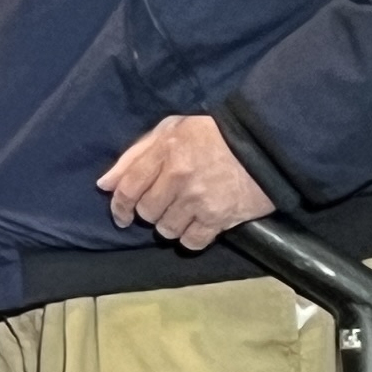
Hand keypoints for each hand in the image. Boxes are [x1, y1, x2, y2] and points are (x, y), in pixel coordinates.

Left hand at [100, 113, 273, 248]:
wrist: (267, 144)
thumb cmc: (215, 134)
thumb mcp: (173, 129)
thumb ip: (135, 155)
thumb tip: (104, 184)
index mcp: (165, 151)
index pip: (127, 187)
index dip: (119, 206)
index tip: (122, 216)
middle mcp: (178, 177)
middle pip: (147, 212)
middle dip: (150, 213)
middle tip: (164, 205)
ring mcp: (199, 200)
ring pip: (166, 229)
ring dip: (170, 226)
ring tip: (183, 214)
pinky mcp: (220, 218)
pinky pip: (191, 242)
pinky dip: (190, 239)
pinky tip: (197, 228)